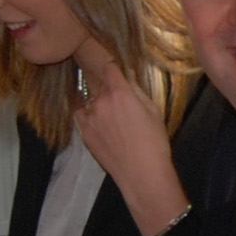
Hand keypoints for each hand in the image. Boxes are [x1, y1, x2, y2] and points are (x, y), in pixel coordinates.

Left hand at [72, 41, 187, 235]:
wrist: (142, 174)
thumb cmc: (154, 143)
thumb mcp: (153, 111)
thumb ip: (136, 91)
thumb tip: (127, 77)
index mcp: (121, 92)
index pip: (109, 66)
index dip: (110, 63)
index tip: (109, 61)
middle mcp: (101, 100)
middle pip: (99, 83)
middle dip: (106, 86)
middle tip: (114, 95)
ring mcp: (89, 116)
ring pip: (89, 99)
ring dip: (96, 101)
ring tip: (109, 115)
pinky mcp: (83, 132)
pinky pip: (80, 114)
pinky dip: (86, 113)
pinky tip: (95, 119)